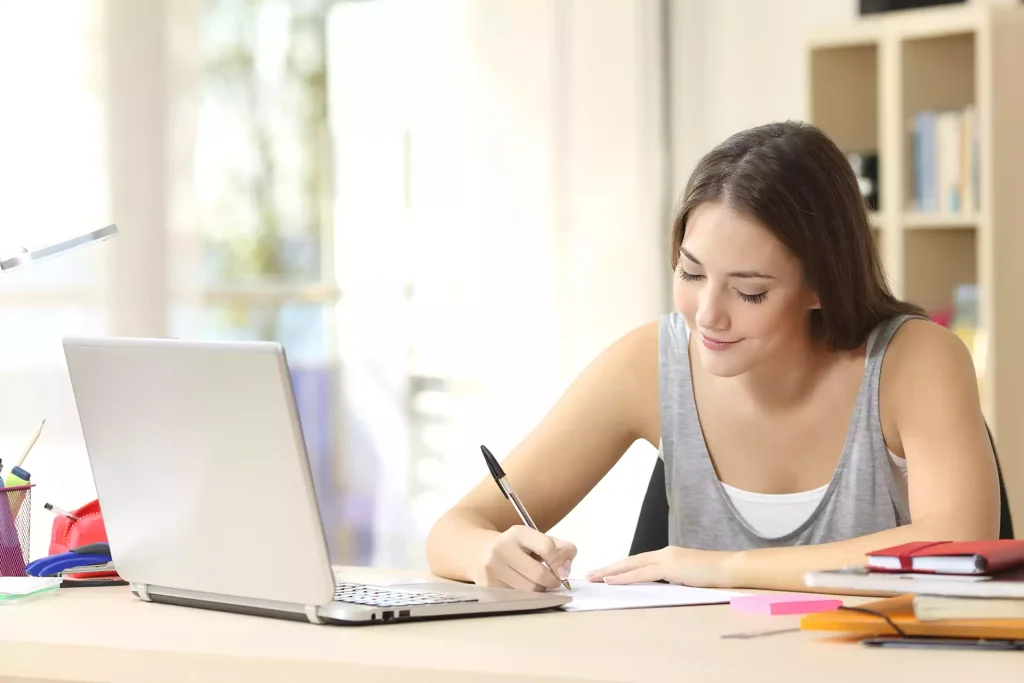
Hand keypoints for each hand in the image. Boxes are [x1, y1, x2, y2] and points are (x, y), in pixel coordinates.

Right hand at [472, 526, 576, 591]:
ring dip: (540, 589)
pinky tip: (524, 586)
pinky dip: (528, 595)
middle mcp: (502, 548)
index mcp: (518, 533)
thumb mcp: (537, 540)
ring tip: (538, 583)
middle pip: (539, 574)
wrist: (478, 552)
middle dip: (553, 581)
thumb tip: (566, 568)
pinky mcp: (489, 585)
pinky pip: (519, 597)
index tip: (563, 572)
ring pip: (530, 589)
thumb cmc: (516, 548)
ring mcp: (493, 568)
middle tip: (554, 581)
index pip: (547, 547)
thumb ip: (561, 549)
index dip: (560, 563)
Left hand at [586, 546, 734, 587]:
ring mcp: (666, 559)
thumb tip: (658, 588)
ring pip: (631, 565)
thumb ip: (671, 579)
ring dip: (611, 572)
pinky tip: (612, 581)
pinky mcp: (671, 567)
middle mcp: (663, 554)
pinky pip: (642, 574)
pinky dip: (625, 577)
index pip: (636, 562)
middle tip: (589, 574)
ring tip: (594, 578)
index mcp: (667, 557)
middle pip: (629, 562)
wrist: (730, 568)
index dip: (619, 567)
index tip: (603, 573)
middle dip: (608, 568)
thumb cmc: (712, 576)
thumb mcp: (687, 577)